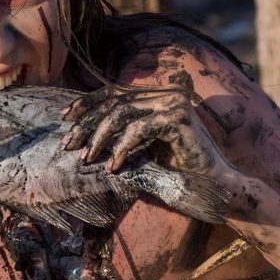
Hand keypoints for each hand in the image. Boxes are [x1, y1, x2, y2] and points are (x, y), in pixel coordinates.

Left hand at [60, 85, 240, 186]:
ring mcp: (174, 104)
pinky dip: (121, 148)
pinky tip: (114, 167)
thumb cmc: (178, 172)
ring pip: (122, 113)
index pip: (115, 92)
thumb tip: (82, 134)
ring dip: (99, 137)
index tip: (65, 117)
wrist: (214, 187)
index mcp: (158, 97)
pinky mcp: (179, 119)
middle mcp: (167, 94)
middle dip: (86, 123)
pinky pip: (139, 129)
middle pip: (115, 102)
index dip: (88, 102)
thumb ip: (122, 136)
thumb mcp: (143, 149)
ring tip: (87, 158)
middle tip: (68, 143)